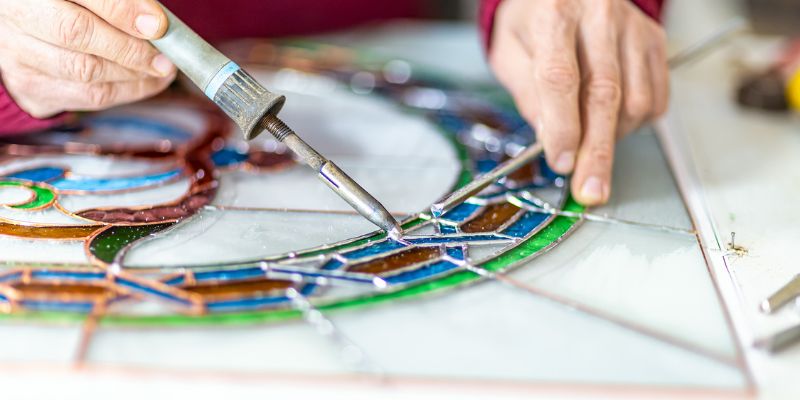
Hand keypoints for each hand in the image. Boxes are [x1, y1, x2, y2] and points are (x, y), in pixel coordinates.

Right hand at [0, 0, 175, 117]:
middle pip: (78, 38)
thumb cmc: (67, 5)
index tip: (159, 25)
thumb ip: (117, 1)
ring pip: (85, 73)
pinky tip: (147, 81)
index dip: (123, 12)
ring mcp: (19, 57)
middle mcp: (16, 20)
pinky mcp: (32, 88)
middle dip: (131, 50)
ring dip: (133, 75)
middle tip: (165, 56)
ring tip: (162, 69)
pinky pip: (87, 97)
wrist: (27, 27)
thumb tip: (156, 22)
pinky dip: (125, 91)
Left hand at [488, 0, 668, 205]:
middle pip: (604, 94)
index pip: (560, 78)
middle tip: (590, 188)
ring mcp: (632, 27)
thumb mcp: (509, 50)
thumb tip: (549, 138)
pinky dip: (636, 122)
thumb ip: (526, 92)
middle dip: (596, 151)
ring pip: (634, 99)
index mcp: (554, 14)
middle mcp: (599, 15)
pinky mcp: (654, 39)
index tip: (561, 162)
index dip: (562, 126)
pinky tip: (613, 121)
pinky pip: (655, 96)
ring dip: (613, 136)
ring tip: (591, 142)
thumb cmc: (533, 19)